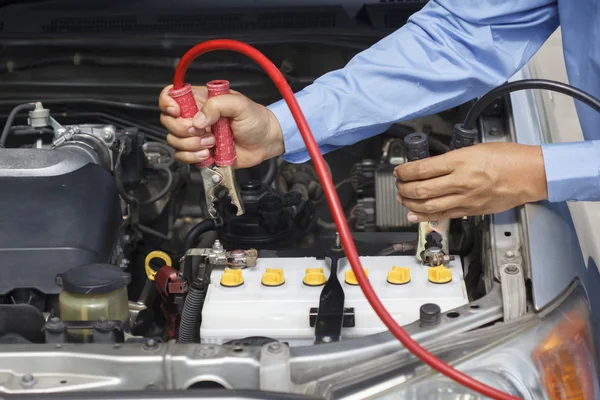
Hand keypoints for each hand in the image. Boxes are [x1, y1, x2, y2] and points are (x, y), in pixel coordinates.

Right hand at [159, 85, 284, 167]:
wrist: (266, 141)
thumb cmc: (255, 119)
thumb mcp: (239, 104)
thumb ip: (218, 105)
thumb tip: (198, 120)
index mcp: (201, 100)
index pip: (170, 95)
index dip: (167, 103)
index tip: (177, 112)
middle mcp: (195, 117)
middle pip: (168, 121)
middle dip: (183, 129)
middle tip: (204, 131)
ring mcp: (196, 136)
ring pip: (174, 141)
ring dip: (191, 145)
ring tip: (212, 143)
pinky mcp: (200, 153)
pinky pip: (183, 157)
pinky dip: (193, 158)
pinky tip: (209, 155)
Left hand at [394, 142, 547, 221]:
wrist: (531, 174)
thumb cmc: (508, 158)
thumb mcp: (475, 149)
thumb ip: (452, 159)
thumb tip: (430, 167)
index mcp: (460, 161)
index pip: (422, 169)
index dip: (405, 171)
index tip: (399, 171)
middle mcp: (460, 181)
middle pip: (421, 189)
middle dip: (403, 188)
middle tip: (398, 185)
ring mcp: (465, 198)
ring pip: (428, 205)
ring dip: (410, 203)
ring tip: (402, 198)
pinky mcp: (471, 210)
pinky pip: (442, 215)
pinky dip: (424, 216)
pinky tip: (413, 214)